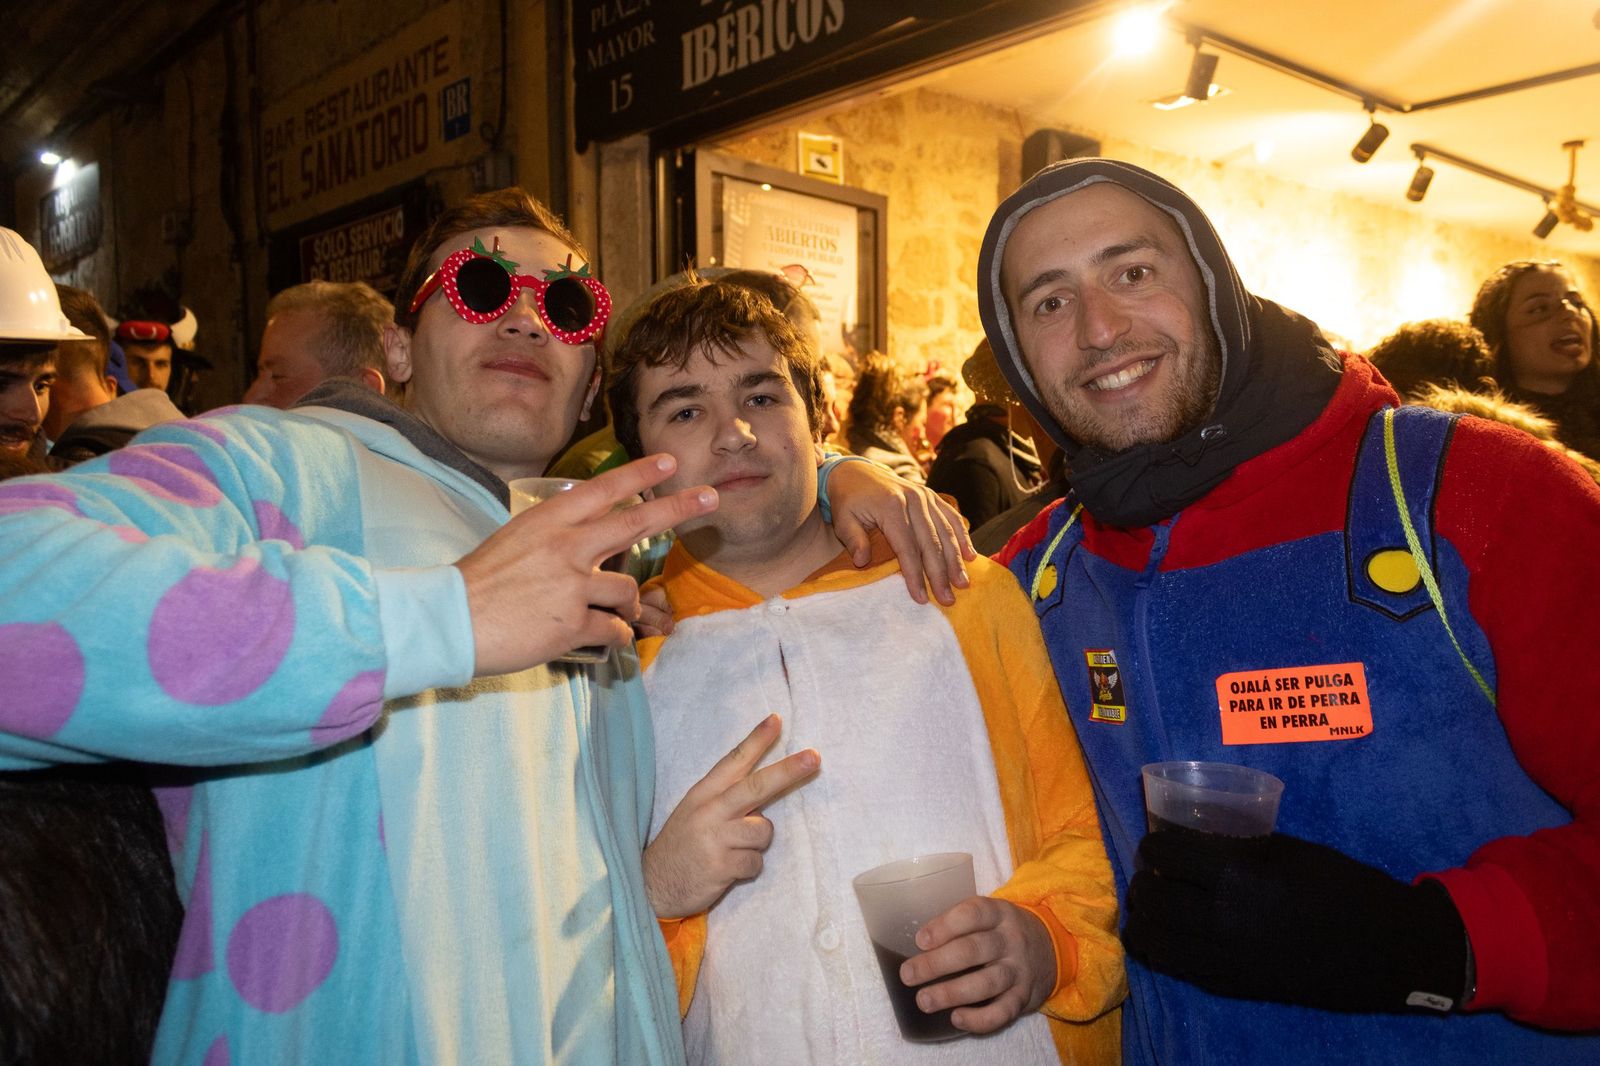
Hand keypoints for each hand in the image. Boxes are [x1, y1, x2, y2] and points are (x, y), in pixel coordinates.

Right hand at [458, 455, 715, 674]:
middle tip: (711, 497)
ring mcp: (572, 584)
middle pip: (636, 521)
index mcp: (549, 521)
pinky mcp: (573, 623)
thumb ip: (554, 538)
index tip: (670, 462)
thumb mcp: (515, 541)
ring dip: (630, 606)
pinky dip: (616, 637)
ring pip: (628, 590)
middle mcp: (567, 545)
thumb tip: (584, 544)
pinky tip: (605, 640)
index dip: (640, 474)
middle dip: (678, 508)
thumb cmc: (477, 582)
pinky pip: (614, 629)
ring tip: (619, 615)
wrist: (448, 620)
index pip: (604, 489)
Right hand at [644, 714, 819, 918]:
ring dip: (756, 844)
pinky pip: (756, 863)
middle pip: (756, 787)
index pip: (734, 761)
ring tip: (733, 851)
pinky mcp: (721, 867)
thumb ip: (727, 799)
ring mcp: (715, 839)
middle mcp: (710, 811)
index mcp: (704, 793)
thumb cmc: (683, 844)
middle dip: (788, 771)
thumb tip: (766, 792)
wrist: (652, 885)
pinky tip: (727, 870)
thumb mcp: (696, 811)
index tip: (776, 720)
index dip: (756, 740)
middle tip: (814, 757)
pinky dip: (748, 868)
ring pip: (763, 832)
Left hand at [824, 458, 973, 604]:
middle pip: (931, 543)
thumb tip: (862, 562)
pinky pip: (951, 517)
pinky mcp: (932, 496)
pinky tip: (970, 556)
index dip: (915, 575)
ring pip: (946, 532)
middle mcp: (913, 499)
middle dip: (940, 574)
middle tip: (948, 599)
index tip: (921, 598)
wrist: (854, 471)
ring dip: (956, 560)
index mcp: (891, 506)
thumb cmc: (848, 500)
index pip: (907, 548)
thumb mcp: (842, 520)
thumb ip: (854, 540)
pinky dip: (962, 537)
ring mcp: (925, 496)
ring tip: (962, 584)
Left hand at [898, 897, 1055, 1033]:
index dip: (945, 926)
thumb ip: (960, 923)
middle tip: (908, 974)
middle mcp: (1011, 940)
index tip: (920, 940)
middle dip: (937, 963)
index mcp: (999, 913)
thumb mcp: (989, 915)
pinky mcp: (1025, 996)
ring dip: (952, 993)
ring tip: (924, 1000)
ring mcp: (1019, 970)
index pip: (973, 913)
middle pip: (973, 950)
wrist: (1051, 947)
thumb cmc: (1002, 931)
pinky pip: (1003, 1012)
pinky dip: (979, 1019)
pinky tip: (956, 1018)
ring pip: (987, 982)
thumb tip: (918, 943)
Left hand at [1124, 828, 1468, 1012]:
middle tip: (1155, 873)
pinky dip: (1166, 948)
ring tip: (1159, 906)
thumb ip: (1236, 846)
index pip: (1164, 856)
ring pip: (1152, 941)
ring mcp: (1225, 960)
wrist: (1386, 950)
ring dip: (1146, 918)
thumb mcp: (1289, 850)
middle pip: (1150, 899)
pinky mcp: (1233, 986)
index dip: (1153, 846)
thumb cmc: (1344, 887)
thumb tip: (1193, 839)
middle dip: (1145, 881)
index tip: (1158, 843)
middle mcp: (1221, 921)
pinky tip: (1178, 934)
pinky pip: (1177, 967)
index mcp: (1237, 877)